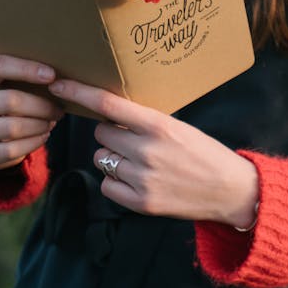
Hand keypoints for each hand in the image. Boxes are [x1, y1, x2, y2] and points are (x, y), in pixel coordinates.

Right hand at [0, 54, 63, 169]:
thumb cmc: (8, 103)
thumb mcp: (9, 87)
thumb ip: (24, 77)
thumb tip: (58, 76)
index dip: (26, 69)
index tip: (52, 75)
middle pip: (9, 100)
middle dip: (41, 106)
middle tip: (58, 109)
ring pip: (10, 127)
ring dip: (38, 125)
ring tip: (51, 123)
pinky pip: (9, 150)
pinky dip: (32, 143)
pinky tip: (43, 136)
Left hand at [49, 79, 258, 227]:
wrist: (230, 190)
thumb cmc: (203, 152)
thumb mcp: (178, 127)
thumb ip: (144, 121)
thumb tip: (107, 111)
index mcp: (158, 125)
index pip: (107, 104)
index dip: (78, 92)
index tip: (57, 84)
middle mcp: (147, 151)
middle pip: (101, 133)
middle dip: (111, 134)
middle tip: (133, 139)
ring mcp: (143, 179)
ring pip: (103, 159)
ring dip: (114, 158)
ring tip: (140, 162)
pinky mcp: (141, 203)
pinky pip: (107, 185)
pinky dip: (116, 182)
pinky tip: (137, 180)